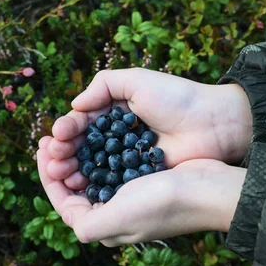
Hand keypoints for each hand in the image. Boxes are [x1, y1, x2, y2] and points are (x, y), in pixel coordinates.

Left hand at [37, 136, 245, 246]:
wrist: (208, 189)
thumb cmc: (163, 203)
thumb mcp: (118, 218)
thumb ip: (86, 224)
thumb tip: (71, 222)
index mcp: (105, 226)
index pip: (64, 203)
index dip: (47, 176)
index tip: (42, 147)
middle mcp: (115, 213)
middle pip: (77, 187)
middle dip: (62, 162)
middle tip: (51, 137)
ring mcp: (130, 196)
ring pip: (93, 172)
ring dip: (78, 152)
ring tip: (69, 132)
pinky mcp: (145, 178)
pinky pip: (113, 162)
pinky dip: (100, 147)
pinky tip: (96, 132)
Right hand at [44, 68, 251, 189]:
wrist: (213, 123)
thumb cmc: (177, 98)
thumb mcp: (138, 81)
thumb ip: (103, 85)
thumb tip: (75, 106)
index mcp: (115, 112)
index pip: (83, 123)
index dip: (67, 130)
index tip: (56, 137)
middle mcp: (119, 136)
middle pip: (83, 146)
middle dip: (65, 152)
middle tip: (53, 159)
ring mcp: (128, 158)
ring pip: (93, 165)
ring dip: (74, 169)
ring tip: (60, 173)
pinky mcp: (140, 176)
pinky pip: (112, 180)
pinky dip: (95, 182)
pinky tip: (81, 184)